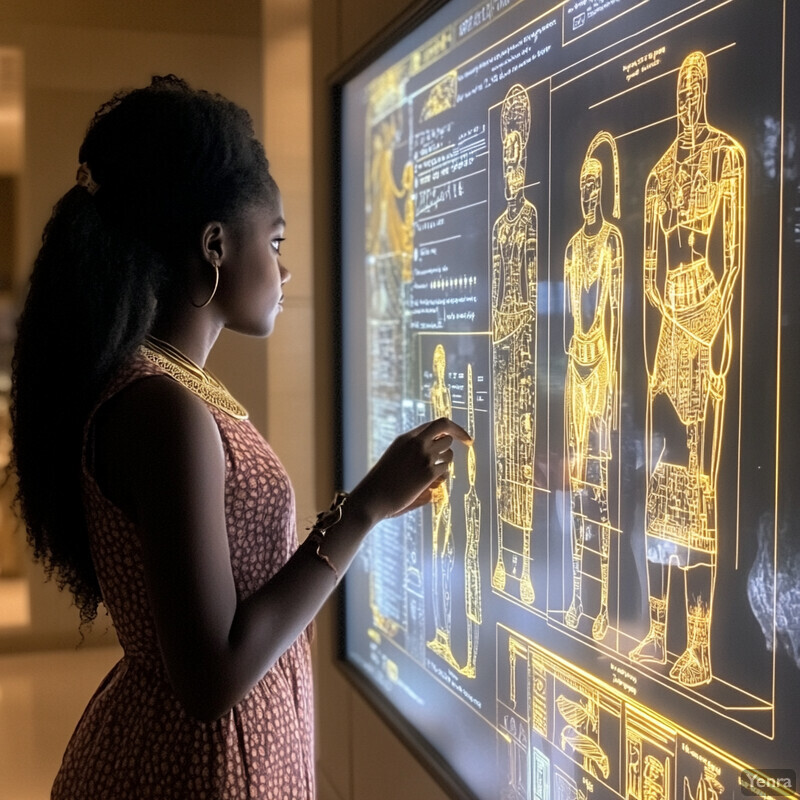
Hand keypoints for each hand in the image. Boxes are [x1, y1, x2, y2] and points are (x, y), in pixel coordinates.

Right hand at [350, 417, 471, 522]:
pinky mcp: (428, 472)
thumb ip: (412, 450)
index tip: (464, 436)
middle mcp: (416, 443)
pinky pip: (445, 470)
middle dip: (457, 438)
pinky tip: (429, 483)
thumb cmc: (381, 482)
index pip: (436, 424)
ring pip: (449, 452)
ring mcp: (423, 456)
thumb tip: (436, 451)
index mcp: (406, 438)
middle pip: (447, 432)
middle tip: (467, 443)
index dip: (453, 428)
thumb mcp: (394, 457)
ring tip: (434, 470)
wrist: (372, 497)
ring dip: (446, 461)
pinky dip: (441, 477)